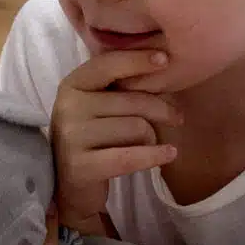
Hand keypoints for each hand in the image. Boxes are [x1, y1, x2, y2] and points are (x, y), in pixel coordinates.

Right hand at [51, 48, 179, 233]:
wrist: (71, 184)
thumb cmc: (95, 137)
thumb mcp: (100, 105)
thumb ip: (122, 86)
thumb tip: (163, 66)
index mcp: (72, 85)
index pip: (108, 64)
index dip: (138, 60)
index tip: (165, 60)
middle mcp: (68, 106)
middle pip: (134, 101)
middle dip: (162, 110)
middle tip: (176, 118)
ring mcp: (72, 137)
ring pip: (137, 128)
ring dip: (152, 138)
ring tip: (149, 144)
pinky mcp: (80, 166)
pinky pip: (130, 156)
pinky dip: (154, 155)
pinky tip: (169, 154)